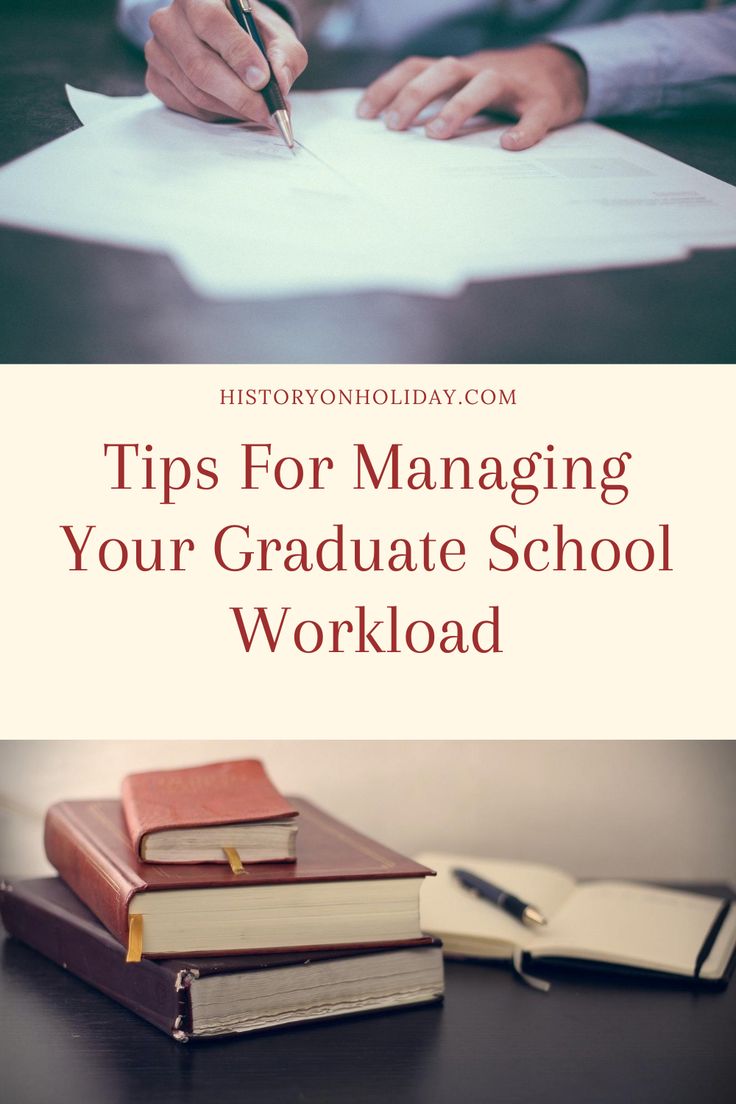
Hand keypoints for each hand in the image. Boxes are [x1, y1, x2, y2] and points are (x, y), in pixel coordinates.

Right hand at [145, 0, 307, 123]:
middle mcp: (170, 18)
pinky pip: (187, 106)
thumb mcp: (277, 36)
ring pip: (195, 91)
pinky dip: (217, 114)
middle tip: (267, 111)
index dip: (238, 54)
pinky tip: (234, 108)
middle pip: (200, 66)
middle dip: (239, 96)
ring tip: (258, 112)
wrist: (228, 40)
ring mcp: (157, 49)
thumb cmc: (253, 34)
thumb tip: (280, 82)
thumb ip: (285, 55)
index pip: (212, 23)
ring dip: (232, 109)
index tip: (262, 80)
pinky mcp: (155, 77)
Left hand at [357, 44, 587, 149]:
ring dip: (458, 106)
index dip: (388, 86)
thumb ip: (435, 103)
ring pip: (484, 84)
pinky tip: (510, 145)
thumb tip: (392, 131)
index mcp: (458, 71)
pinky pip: (534, 115)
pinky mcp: (545, 102)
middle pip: (444, 71)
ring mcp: (514, 85)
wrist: (561, 71)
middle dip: (415, 95)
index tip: (364, 113)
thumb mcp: (464, 88)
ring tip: (437, 134)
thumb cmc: (501, 89)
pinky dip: (524, 130)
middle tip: (394, 126)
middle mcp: (481, 70)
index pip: (416, 68)